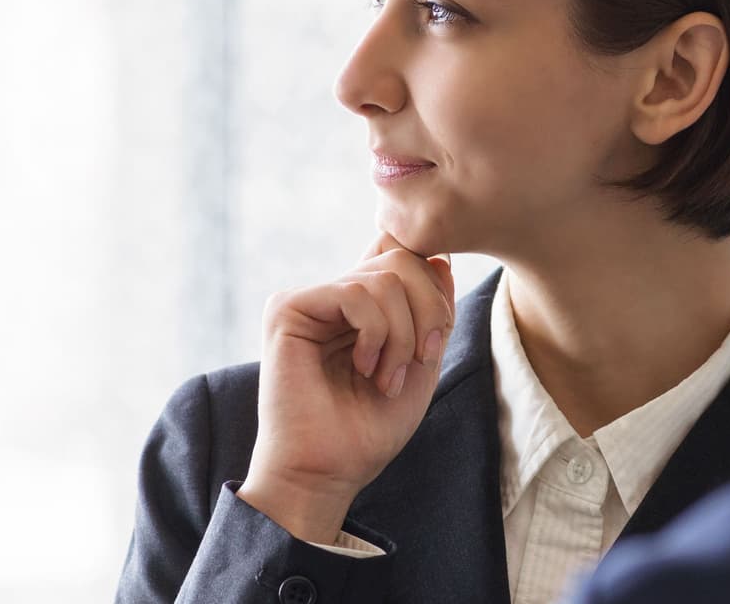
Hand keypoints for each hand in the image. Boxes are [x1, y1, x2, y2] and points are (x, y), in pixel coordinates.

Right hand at [238, 235, 457, 542]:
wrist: (327, 473)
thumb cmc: (369, 429)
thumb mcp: (421, 363)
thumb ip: (433, 311)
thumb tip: (442, 258)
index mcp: (364, 307)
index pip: (408, 256)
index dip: (434, 290)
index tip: (434, 343)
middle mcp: (335, 296)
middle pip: (403, 257)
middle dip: (430, 309)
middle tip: (423, 358)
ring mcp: (310, 299)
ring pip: (385, 276)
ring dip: (402, 333)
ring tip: (387, 378)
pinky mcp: (287, 308)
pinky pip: (355, 292)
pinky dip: (376, 333)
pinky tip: (364, 367)